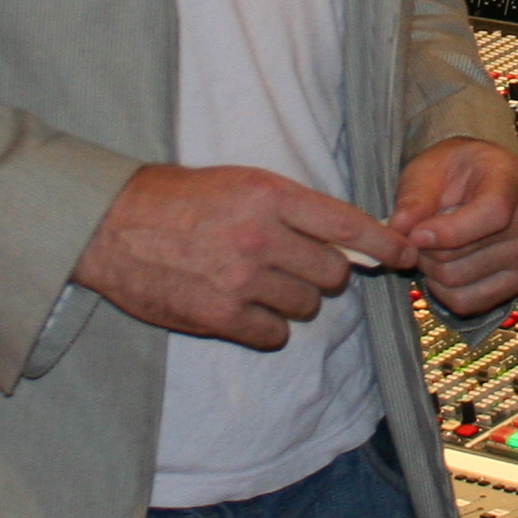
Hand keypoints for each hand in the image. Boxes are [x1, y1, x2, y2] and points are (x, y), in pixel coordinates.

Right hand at [73, 163, 415, 349]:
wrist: (112, 225)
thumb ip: (293, 210)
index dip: (382, 244)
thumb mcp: (241, 183)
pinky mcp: (219, 315)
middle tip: (295, 267)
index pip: (345, 223)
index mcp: (270, 195)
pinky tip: (244, 309)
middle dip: (323, 274)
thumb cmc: (179, 199)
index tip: (404, 256)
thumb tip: (348, 244)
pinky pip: (273, 334)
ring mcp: (241, 279)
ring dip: (293, 300)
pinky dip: (266, 327)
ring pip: (305, 306)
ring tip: (260, 283)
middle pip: (331, 274)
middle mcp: (261, 237)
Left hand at [390, 136, 517, 314]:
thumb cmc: (449, 173)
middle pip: (464, 254)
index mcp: (508, 178)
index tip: (415, 235)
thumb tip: (400, 228)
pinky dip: (442, 291)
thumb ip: (413, 198)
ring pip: (459, 281)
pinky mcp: (516, 282)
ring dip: (431, 270)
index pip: (492, 213)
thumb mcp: (426, 170)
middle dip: (427, 249)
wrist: (472, 183)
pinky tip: (441, 267)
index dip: (449, 231)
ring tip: (431, 247)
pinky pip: (466, 302)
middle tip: (417, 235)